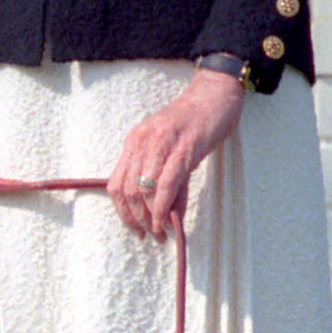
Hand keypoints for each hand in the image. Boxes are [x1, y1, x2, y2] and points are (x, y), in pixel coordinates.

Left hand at [108, 66, 243, 241]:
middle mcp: (142, 141)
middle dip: (135, 219)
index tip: (135, 229)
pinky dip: (163, 207)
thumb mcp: (172, 150)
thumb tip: (165, 215)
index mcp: (134, 141)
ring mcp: (161, 143)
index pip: (116, 183)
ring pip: (143, 189)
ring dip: (149, 217)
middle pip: (127, 190)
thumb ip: (166, 181)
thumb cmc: (194, 124)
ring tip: (160, 233)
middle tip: (150, 236)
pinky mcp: (183, 147)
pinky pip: (166, 184)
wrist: (215, 96)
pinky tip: (168, 221)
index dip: (122, 212)